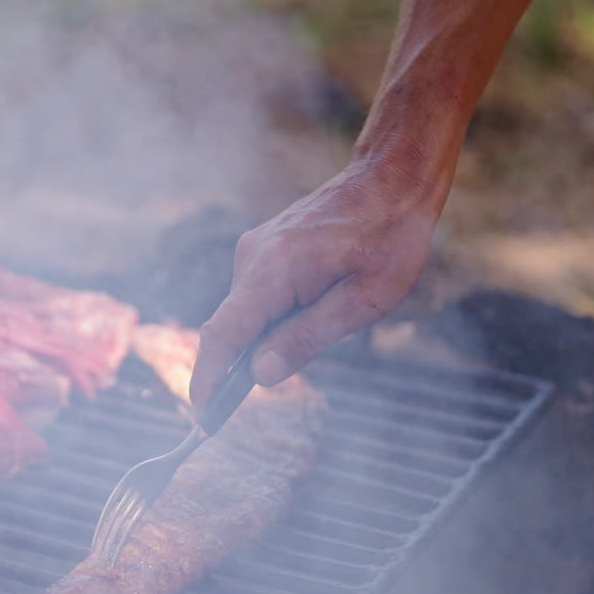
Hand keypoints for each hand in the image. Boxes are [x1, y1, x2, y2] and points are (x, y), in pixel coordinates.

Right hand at [189, 159, 443, 410]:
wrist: (391, 178)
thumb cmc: (390, 237)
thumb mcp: (365, 300)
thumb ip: (308, 337)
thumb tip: (259, 375)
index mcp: (275, 270)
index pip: (225, 333)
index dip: (209, 378)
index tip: (202, 416)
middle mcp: (253, 257)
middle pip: (230, 326)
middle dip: (234, 368)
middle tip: (251, 403)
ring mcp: (255, 250)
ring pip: (245, 311)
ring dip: (265, 337)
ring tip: (326, 321)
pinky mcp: (263, 249)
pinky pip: (256, 295)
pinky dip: (270, 317)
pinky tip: (315, 308)